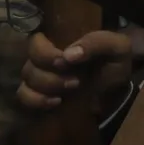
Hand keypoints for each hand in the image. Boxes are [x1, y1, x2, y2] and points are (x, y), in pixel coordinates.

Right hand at [16, 29, 135, 118]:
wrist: (119, 89)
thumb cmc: (115, 62)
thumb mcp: (116, 47)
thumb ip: (96, 43)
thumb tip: (69, 54)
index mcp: (60, 42)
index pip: (35, 42)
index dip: (44, 54)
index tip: (64, 62)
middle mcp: (46, 60)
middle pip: (29, 66)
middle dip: (50, 76)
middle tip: (75, 82)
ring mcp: (41, 79)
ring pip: (26, 82)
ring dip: (46, 88)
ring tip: (71, 90)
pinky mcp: (41, 97)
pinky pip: (24, 99)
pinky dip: (36, 101)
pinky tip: (56, 102)